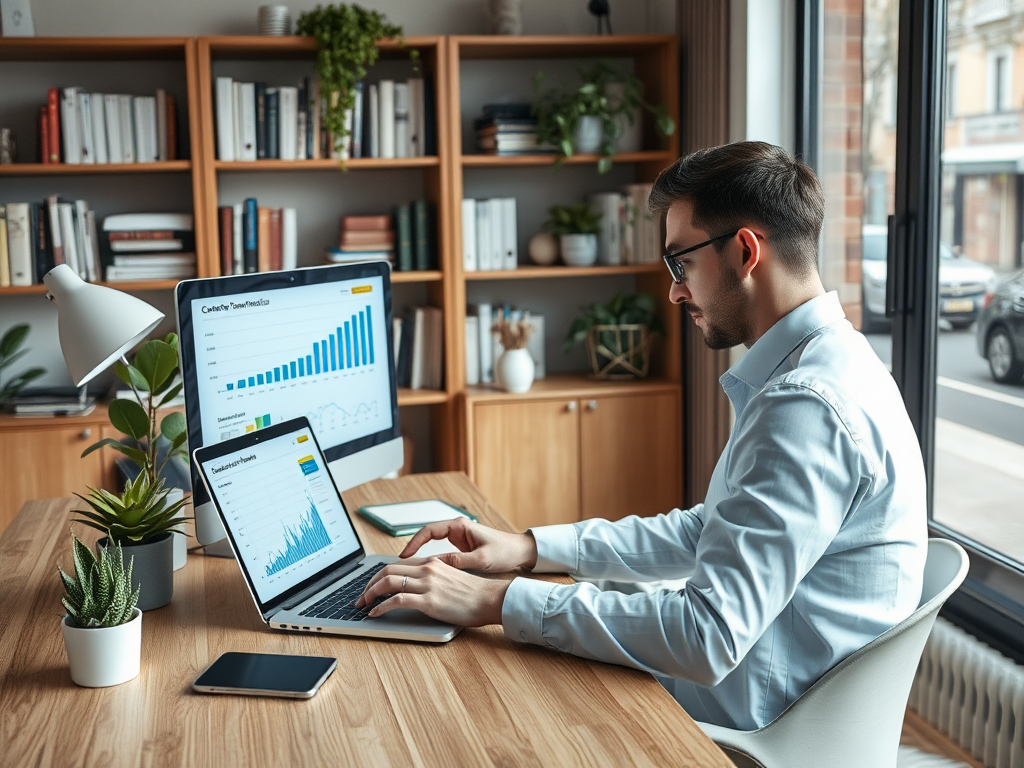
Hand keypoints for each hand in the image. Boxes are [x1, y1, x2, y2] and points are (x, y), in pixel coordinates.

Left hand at [354, 559, 509, 626]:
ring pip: (388, 582)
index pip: (398, 564)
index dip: (380, 575)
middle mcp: (427, 569)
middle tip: (361, 596)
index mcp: (432, 563)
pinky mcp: (428, 601)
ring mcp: (427, 584)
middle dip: (369, 583)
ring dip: (370, 594)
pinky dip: (381, 607)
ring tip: (363, 604)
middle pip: (387, 570)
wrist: (490, 599)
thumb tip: (416, 587)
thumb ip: (433, 578)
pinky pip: (396, 600)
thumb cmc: (474, 593)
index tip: (372, 586)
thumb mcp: (451, 578)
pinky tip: (375, 613)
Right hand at [400, 517, 537, 571]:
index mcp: (460, 526)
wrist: (520, 551)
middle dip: (412, 549)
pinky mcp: (461, 547)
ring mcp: (458, 538)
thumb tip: (436, 564)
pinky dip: (430, 560)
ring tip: (406, 569)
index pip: (428, 530)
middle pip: (426, 536)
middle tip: (399, 564)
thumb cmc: (504, 551)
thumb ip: (458, 561)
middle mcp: (456, 529)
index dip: (414, 542)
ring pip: (432, 544)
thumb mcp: (481, 558)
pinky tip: (424, 571)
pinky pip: (440, 551)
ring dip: (419, 555)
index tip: (404, 556)